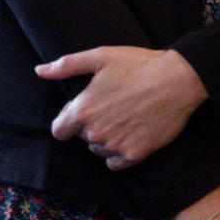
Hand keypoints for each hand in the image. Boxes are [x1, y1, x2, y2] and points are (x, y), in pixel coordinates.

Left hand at [40, 45, 208, 168]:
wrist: (180, 79)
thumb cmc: (141, 65)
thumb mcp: (102, 56)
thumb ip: (66, 65)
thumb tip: (39, 71)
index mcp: (83, 109)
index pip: (59, 130)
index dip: (70, 120)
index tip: (87, 109)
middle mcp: (95, 131)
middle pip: (82, 138)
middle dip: (91, 126)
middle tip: (114, 108)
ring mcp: (115, 145)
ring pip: (99, 150)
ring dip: (106, 139)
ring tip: (126, 119)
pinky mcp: (135, 154)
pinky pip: (115, 163)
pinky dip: (120, 153)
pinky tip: (132, 135)